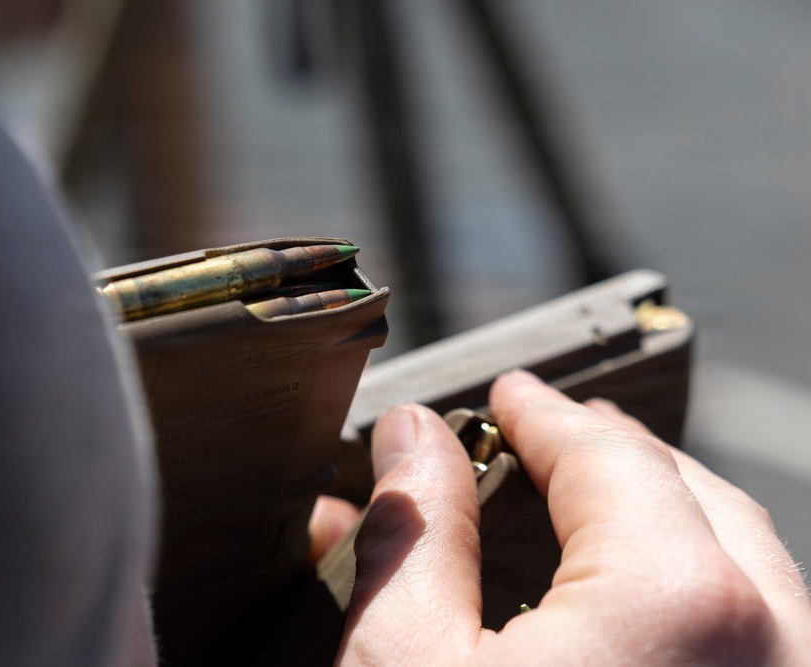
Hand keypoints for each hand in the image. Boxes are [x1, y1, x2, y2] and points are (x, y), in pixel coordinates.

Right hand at [337, 370, 810, 664]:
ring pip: (752, 571)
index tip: (510, 395)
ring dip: (667, 521)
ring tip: (589, 507)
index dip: (545, 414)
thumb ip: (415, 532)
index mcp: (679, 606)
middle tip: (548, 435)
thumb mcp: (402, 665)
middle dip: (617, 455)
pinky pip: (768, 639)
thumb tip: (411, 434)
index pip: (609, 456)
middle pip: (700, 498)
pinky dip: (702, 597)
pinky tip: (636, 608)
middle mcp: (778, 651)